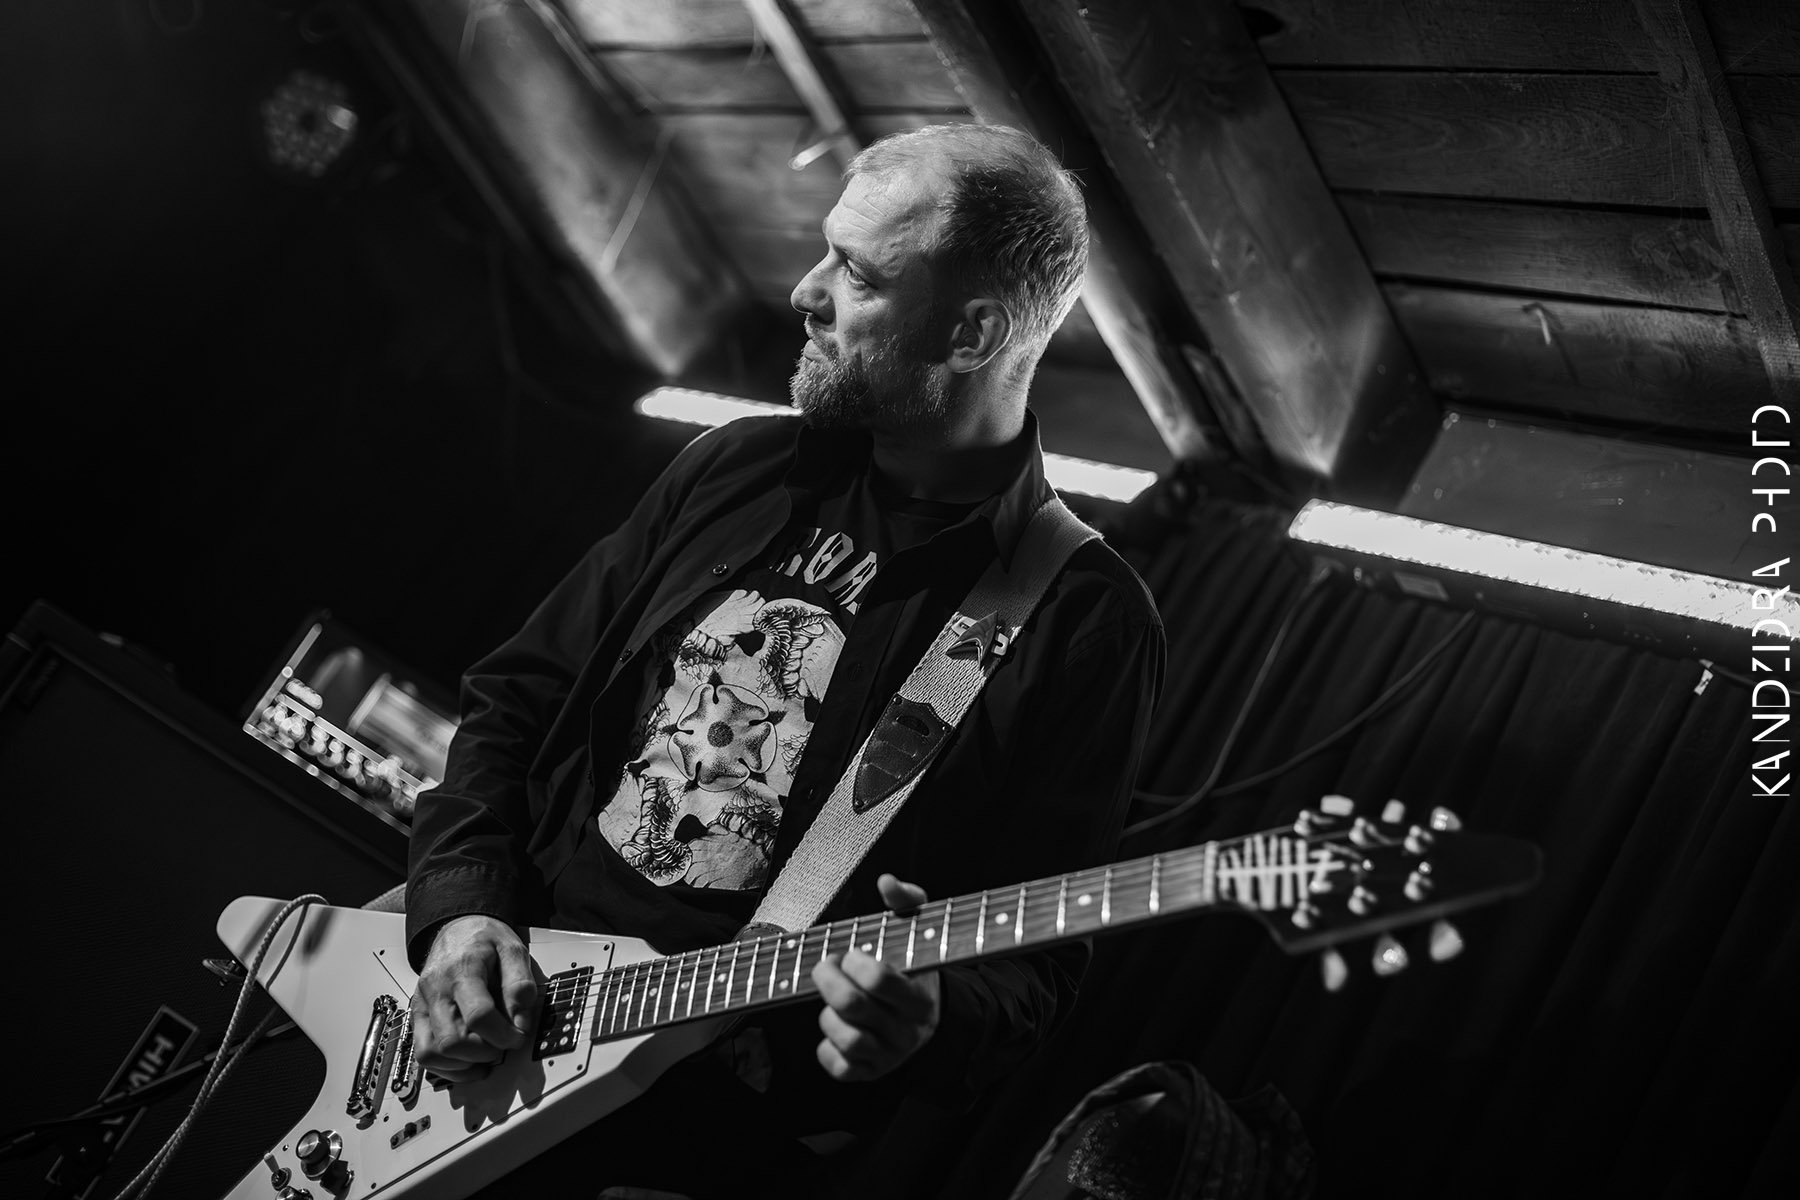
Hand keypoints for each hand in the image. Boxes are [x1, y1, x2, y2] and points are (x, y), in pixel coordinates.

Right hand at [412, 914, 539, 1083]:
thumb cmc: (483, 939)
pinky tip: (468, 1062)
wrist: (457, 927)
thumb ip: (520, 984)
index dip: (503, 1034)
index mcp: (462, 970)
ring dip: (463, 1064)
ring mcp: (423, 1005)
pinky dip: (446, 1067)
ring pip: (431, 1053)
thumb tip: (521, 1020)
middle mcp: (437, 990)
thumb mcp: (512, 948)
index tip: (518, 1035)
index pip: (478, 1015)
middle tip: (502, 1044)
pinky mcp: (418, 1017)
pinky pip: (423, 1054)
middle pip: (451, 1040)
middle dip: (484, 1052)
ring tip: (486, 1055)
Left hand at [810, 874, 940, 1082]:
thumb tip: (886, 881)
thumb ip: (906, 902)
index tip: (851, 954)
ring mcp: (888, 1056)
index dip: (855, 963)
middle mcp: (906, 1031)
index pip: (880, 980)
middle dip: (828, 980)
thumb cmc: (914, 967)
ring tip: (833, 999)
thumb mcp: (917, 932)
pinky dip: (827, 1047)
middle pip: (853, 1006)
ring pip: (844, 1038)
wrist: (928, 1017)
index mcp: (920, 997)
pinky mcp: (868, 1073)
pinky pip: (836, 1066)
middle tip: (827, 967)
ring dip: (827, 1013)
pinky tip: (835, 1026)